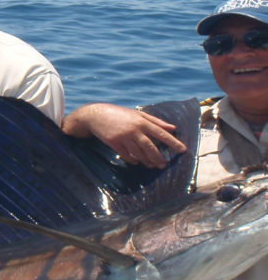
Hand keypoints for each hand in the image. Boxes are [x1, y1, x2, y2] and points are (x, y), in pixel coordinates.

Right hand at [61, 103, 186, 168]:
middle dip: (158, 157)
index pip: (161, 133)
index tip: (183, 150)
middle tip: (164, 165)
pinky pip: (126, 155)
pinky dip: (133, 160)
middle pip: (150, 146)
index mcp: (142, 121)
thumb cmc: (120, 114)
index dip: (173, 142)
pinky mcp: (114, 143)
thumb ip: (156, 121)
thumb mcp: (138, 114)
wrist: (96, 115)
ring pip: (139, 153)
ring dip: (147, 161)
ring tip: (152, 166)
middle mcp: (134, 129)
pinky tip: (137, 162)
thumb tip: (173, 128)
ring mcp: (123, 137)